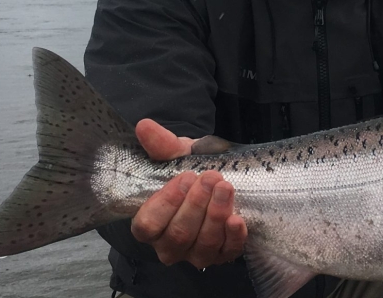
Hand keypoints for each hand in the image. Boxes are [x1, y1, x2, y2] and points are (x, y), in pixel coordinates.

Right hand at [129, 119, 248, 266]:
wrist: (218, 177)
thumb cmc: (191, 170)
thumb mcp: (177, 155)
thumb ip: (161, 145)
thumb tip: (144, 126)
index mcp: (150, 224)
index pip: (148, 225)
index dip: (165, 203)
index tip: (184, 177)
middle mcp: (169, 245)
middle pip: (178, 235)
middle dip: (196, 205)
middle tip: (210, 178)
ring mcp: (196, 253)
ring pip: (202, 245)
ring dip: (215, 215)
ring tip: (225, 188)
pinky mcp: (222, 255)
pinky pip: (227, 253)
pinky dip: (233, 237)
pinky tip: (237, 219)